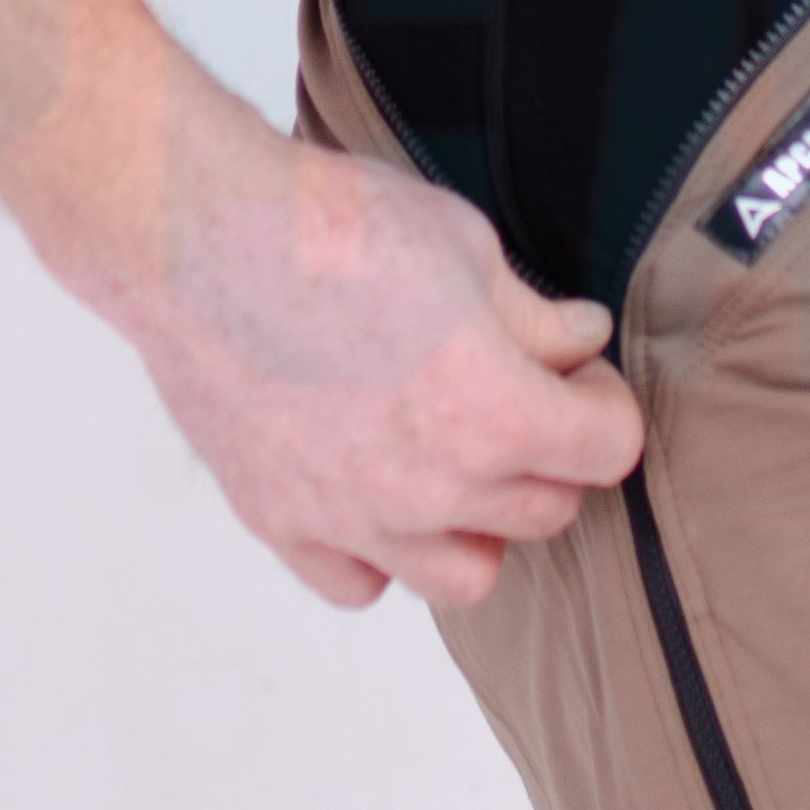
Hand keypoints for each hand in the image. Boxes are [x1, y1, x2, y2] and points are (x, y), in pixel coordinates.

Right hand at [130, 96, 644, 613]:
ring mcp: (355, 518)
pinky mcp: (284, 522)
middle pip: (547, 510)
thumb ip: (533, 315)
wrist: (201, 235)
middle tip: (521, 394)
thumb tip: (581, 341)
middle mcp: (434, 488)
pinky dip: (380, 553)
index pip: (608, 449)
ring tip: (454, 457)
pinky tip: (373, 489)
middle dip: (551, 452)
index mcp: (495, 413)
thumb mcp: (466, 244)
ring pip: (467, 574)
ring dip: (479, 522)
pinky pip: (360, 584)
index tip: (577, 371)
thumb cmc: (331, 225)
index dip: (604, 401)